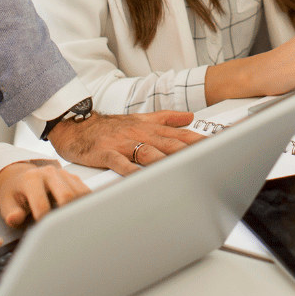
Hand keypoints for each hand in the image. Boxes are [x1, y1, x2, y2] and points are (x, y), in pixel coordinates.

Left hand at [0, 160, 90, 225]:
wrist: (20, 176)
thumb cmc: (14, 192)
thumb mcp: (7, 203)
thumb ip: (11, 212)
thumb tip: (15, 218)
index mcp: (32, 178)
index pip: (42, 204)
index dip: (43, 222)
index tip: (43, 232)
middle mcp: (49, 172)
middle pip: (67, 195)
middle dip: (65, 216)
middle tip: (61, 231)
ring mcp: (63, 173)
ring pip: (79, 193)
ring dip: (77, 210)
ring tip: (69, 224)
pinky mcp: (73, 177)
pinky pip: (85, 191)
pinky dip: (84, 204)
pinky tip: (77, 214)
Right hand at [47, 109, 202, 175]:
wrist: (76, 126)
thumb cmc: (109, 127)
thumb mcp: (140, 119)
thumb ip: (166, 119)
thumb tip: (190, 118)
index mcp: (149, 128)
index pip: (179, 134)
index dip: (199, 140)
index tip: (218, 145)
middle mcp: (139, 134)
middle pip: (168, 143)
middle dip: (190, 151)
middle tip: (208, 158)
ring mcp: (122, 143)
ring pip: (147, 152)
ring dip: (165, 160)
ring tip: (182, 170)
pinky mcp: (105, 153)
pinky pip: (119, 163)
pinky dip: (130, 170)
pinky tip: (139, 178)